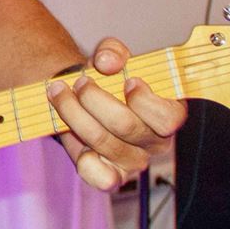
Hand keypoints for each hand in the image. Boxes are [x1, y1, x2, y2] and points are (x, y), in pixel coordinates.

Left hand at [46, 37, 186, 191]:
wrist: (82, 98)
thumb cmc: (106, 79)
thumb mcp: (111, 58)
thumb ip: (112, 52)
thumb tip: (107, 62)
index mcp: (169, 113)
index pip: (168, 118)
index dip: (145, 100)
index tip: (127, 81)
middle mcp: (156, 142)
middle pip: (126, 126)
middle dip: (94, 98)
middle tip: (79, 82)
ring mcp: (134, 162)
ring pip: (102, 142)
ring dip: (73, 113)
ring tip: (59, 92)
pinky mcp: (113, 176)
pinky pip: (98, 176)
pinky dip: (80, 155)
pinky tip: (68, 130)